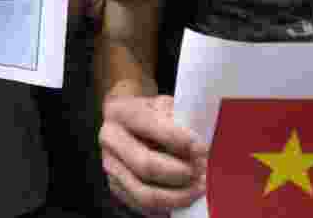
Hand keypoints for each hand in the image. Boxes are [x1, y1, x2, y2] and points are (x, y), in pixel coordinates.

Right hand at [100, 95, 207, 214]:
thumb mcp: (166, 106)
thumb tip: (197, 147)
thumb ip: (179, 120)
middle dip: (181, 172)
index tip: (201, 147)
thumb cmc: (154, 114)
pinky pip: (145, 207)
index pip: (148, 126)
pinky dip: (170, 206)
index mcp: (120, 112)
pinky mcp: (117, 188)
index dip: (178, 139)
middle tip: (202, 171)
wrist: (131, 123)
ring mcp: (111, 166)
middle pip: (146, 165)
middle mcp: (110, 139)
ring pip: (145, 194)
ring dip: (178, 195)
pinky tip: (186, 197)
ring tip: (198, 188)